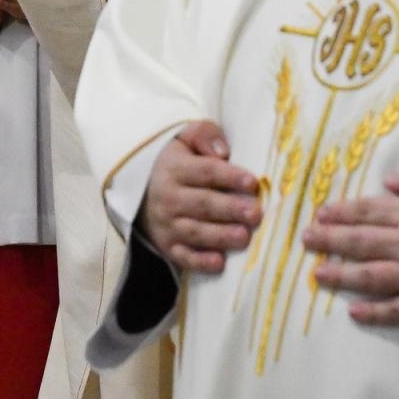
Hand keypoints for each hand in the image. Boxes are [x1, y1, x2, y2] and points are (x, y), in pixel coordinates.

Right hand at [137, 120, 260, 273]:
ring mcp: (166, 224)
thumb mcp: (185, 138)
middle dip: (230, 209)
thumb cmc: (177, 162)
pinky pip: (183, 256)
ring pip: (195, 232)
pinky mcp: (167, 246)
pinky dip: (200, 262)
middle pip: (203, 203)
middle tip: (255, 213)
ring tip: (244, 237)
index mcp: (175, 168)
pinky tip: (219, 263)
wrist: (142, 192)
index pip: (206, 172)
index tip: (252, 183)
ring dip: (220, 236)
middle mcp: (168, 197)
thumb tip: (223, 152)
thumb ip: (204, 135)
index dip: (229, 177)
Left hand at [303, 164, 398, 325]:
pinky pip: (395, 310)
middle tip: (305, 240)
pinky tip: (352, 311)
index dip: (340, 212)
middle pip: (359, 241)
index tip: (320, 213)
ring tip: (316, 273)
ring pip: (368, 276)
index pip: (367, 211)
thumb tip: (387, 181)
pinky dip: (372, 312)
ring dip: (339, 274)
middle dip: (329, 240)